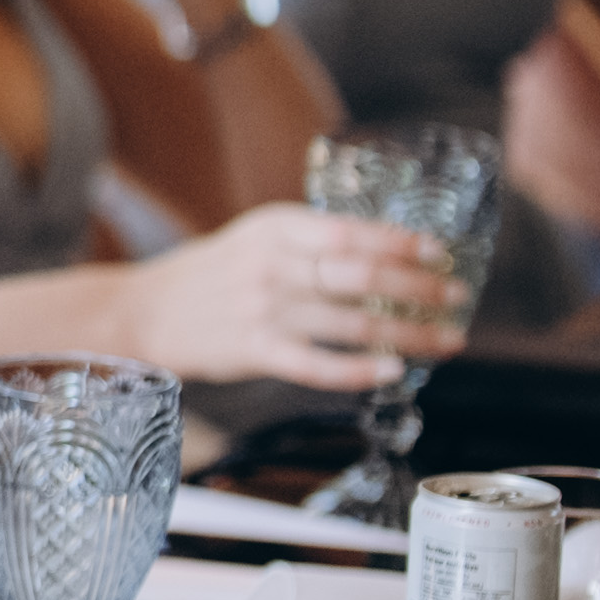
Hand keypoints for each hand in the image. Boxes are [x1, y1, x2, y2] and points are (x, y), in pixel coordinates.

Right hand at [125, 204, 455, 391]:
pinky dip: (357, 370)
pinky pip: (315, 364)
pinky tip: (390, 371)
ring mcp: (262, 309)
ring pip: (350, 322)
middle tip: (457, 299)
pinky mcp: (252, 351)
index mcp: (276, 228)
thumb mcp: (257, 237)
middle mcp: (272, 265)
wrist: (143, 311)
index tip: (441, 254)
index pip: (352, 232)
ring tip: (446, 341)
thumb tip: (388, 252)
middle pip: (360, 276)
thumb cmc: (212, 274)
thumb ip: (311, 241)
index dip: (402, 243)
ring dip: (407, 334)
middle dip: (418, 289)